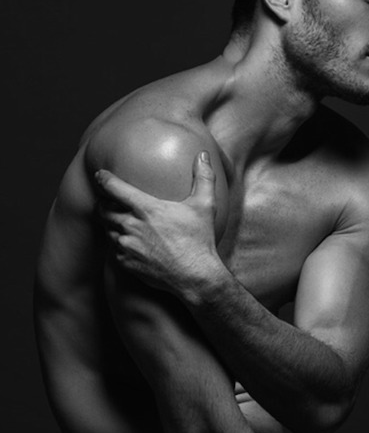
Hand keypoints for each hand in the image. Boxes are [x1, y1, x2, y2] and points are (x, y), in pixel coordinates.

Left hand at [95, 151, 222, 295]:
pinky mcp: (127, 264)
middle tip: (106, 202)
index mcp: (146, 208)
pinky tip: (128, 246)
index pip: (114, 188)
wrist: (195, 277)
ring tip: (117, 224)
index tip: (100, 176)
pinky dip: (119, 247)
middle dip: (102, 204)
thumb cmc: (200, 240)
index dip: (103, 179)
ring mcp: (127, 246)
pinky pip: (115, 252)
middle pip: (103, 210)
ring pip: (107, 231)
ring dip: (110, 226)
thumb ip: (203, 178)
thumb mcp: (205, 206)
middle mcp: (131, 226)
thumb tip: (203, 155)